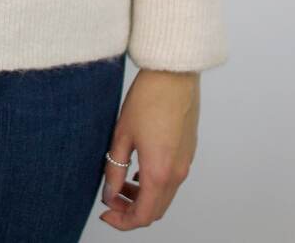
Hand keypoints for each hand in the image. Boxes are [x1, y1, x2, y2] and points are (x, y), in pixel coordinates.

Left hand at [99, 68, 199, 229]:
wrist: (174, 74)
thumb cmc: (148, 98)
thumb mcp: (122, 134)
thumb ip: (114, 169)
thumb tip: (109, 194)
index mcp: (159, 172)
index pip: (143, 215)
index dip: (122, 221)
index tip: (105, 213)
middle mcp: (177, 173)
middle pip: (156, 210)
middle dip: (131, 211)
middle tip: (111, 199)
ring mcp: (186, 163)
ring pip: (165, 196)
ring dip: (143, 198)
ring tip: (120, 182)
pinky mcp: (188, 151)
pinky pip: (172, 180)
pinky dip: (155, 185)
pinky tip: (138, 170)